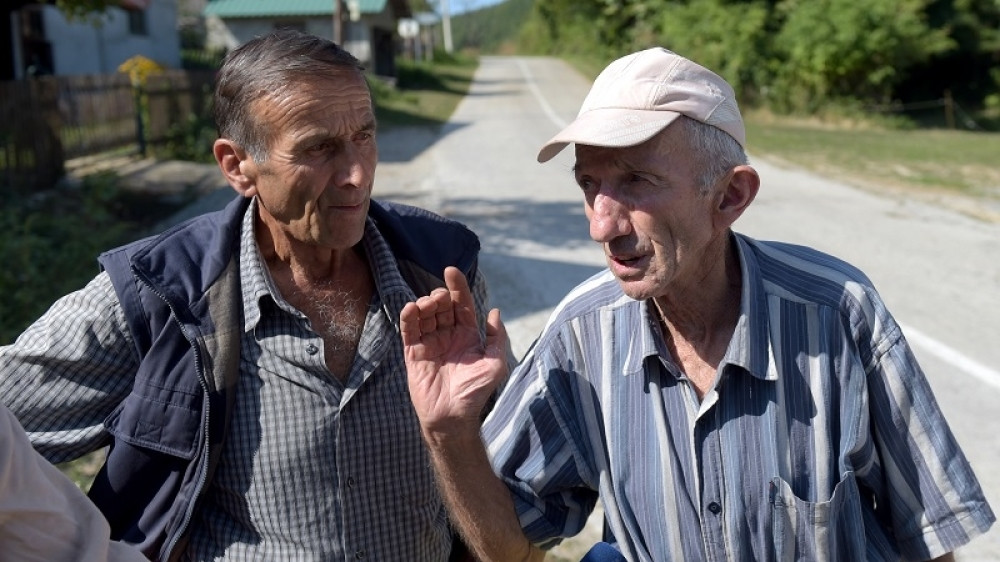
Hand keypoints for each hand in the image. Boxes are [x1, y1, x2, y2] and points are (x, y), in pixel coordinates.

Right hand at [401, 267, 508, 438]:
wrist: (453, 417)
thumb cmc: (475, 392)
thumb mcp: (495, 364)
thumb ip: (497, 338)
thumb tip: (495, 311)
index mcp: (467, 335)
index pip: (462, 304)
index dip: (457, 287)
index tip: (451, 270)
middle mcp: (448, 335)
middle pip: (442, 306)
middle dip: (440, 296)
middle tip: (440, 297)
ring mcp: (430, 343)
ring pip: (425, 315)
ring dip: (425, 304)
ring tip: (428, 304)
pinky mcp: (414, 353)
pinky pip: (409, 331)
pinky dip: (409, 317)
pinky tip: (412, 309)